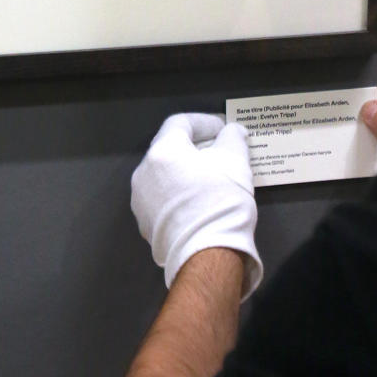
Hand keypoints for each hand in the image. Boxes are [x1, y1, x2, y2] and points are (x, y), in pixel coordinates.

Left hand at [131, 113, 262, 298]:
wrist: (206, 253)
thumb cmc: (221, 199)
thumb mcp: (235, 160)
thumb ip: (232, 137)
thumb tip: (231, 131)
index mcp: (162, 151)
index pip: (180, 123)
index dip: (204, 122)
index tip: (223, 130)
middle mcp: (143, 172)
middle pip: (169, 149)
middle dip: (195, 147)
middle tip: (219, 152)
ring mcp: (141, 200)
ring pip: (164, 176)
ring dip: (185, 171)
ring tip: (209, 179)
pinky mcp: (146, 224)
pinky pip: (162, 199)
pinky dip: (178, 194)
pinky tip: (197, 203)